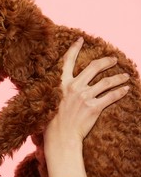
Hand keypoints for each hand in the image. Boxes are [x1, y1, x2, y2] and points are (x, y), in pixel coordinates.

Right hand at [44, 37, 129, 176]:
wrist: (60, 137)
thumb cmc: (53, 122)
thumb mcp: (50, 100)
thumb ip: (59, 90)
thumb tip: (65, 85)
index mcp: (61, 84)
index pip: (67, 62)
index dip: (74, 49)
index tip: (80, 40)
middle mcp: (73, 87)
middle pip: (93, 67)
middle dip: (106, 61)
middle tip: (114, 59)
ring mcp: (84, 97)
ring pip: (106, 82)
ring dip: (118, 77)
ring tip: (125, 76)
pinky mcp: (94, 107)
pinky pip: (111, 96)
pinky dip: (121, 91)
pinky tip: (126, 89)